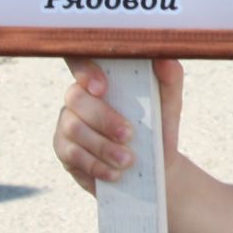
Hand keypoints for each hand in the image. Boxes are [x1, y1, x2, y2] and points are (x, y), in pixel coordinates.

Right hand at [54, 57, 185, 193]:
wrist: (154, 167)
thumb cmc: (158, 126)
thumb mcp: (169, 104)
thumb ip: (169, 79)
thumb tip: (165, 58)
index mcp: (101, 77)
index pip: (81, 61)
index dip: (85, 71)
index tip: (102, 88)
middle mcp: (79, 96)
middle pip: (75, 98)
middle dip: (103, 118)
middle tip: (128, 135)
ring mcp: (67, 123)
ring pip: (72, 128)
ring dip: (102, 146)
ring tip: (127, 160)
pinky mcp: (64, 150)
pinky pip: (71, 155)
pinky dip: (95, 165)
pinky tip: (114, 174)